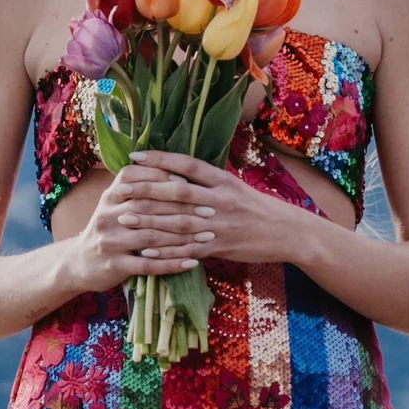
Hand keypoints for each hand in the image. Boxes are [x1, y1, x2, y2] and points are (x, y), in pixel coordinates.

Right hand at [68, 162, 219, 292]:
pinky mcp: (114, 265)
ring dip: (182, 237)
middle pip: (148, 207)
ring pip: (151, 236)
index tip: (190, 182)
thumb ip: (139, 188)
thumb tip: (179, 171)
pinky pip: (148, 265)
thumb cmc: (110, 228)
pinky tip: (192, 262)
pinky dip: (172, 263)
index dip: (162, 178)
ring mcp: (110, 241)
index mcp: (110, 196)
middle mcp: (107, 215)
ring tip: (208, 236)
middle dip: (182, 208)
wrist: (80, 262)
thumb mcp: (115, 203)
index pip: (136, 178)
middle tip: (210, 210)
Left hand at [111, 151, 296, 267]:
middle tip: (121, 189)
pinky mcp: (221, 247)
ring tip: (125, 219)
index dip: (161, 160)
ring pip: (179, 222)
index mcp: (224, 181)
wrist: (288, 233)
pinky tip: (146, 251)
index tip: (136, 156)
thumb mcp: (236, 187)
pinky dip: (166, 251)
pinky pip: (188, 249)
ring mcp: (220, 225)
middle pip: (178, 193)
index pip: (188, 165)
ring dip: (149, 221)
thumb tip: (175, 174)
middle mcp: (220, 200)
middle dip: (147, 191)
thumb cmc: (259, 208)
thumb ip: (208, 182)